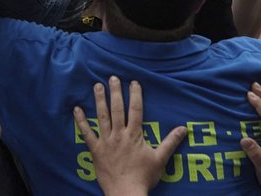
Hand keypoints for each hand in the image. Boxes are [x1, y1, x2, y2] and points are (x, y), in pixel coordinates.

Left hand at [74, 77, 185, 194]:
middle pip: (117, 109)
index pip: (136, 110)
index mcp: (134, 135)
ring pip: (102, 117)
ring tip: (97, 85)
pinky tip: (76, 110)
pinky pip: (87, 134)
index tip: (134, 82)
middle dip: (115, 92)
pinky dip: (81, 122)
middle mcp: (119, 135)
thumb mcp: (160, 159)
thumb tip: (184, 129)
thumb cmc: (143, 177)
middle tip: (112, 77)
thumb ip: (171, 142)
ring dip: (99, 100)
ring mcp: (106, 142)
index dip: (135, 95)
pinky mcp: (96, 151)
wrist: (126, 194)